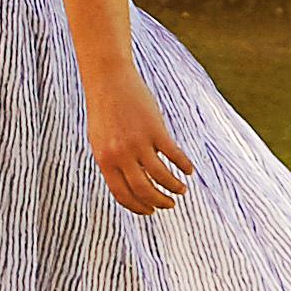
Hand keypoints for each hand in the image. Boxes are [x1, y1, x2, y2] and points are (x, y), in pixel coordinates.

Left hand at [82, 66, 193, 213]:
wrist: (107, 79)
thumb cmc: (104, 111)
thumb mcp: (101, 141)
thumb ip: (112, 163)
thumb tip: (129, 186)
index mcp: (104, 160)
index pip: (123, 195)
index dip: (139, 207)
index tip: (151, 211)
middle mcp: (120, 154)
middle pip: (144, 190)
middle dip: (159, 202)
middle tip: (169, 204)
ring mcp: (138, 142)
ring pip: (161, 176)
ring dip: (174, 187)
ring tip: (181, 189)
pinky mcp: (154, 129)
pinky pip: (173, 155)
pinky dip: (184, 165)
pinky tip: (189, 170)